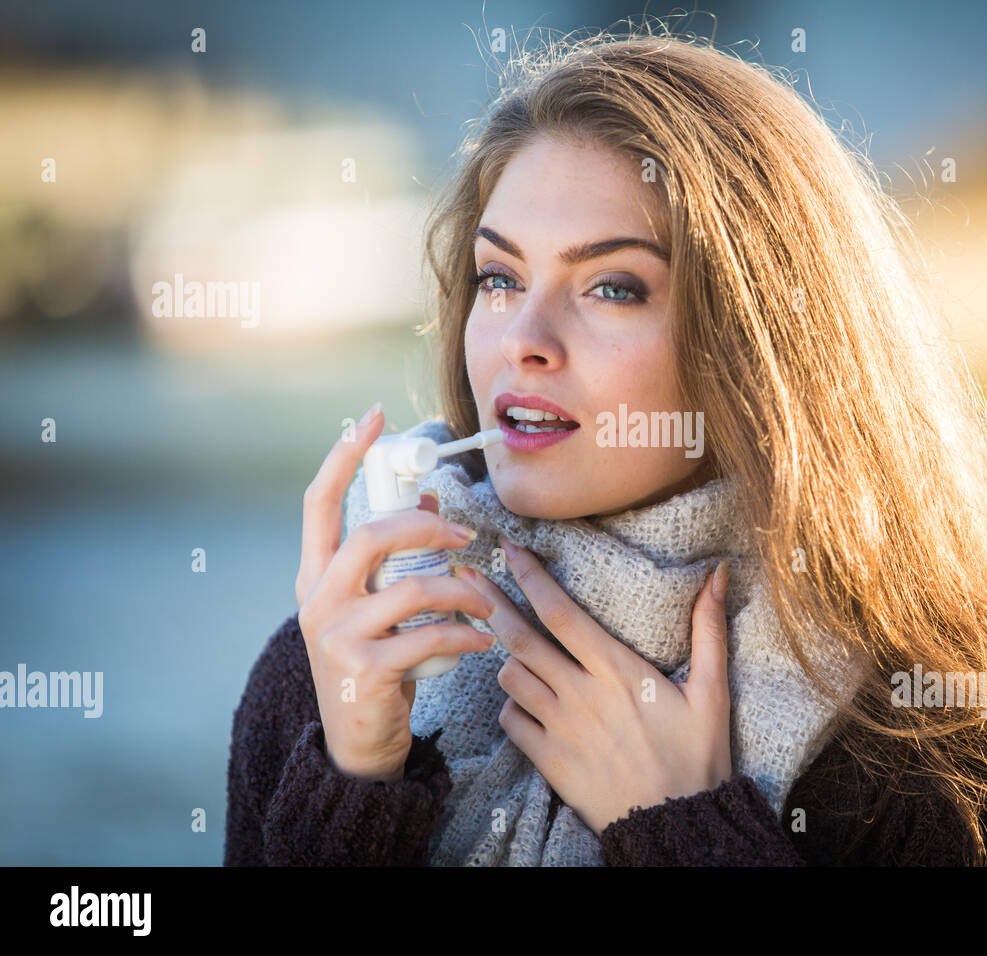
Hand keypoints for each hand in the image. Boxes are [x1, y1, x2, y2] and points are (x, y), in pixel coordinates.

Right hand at [294, 402, 497, 783]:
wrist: (357, 744)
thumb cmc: (375, 663)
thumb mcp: (376, 606)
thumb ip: (393, 558)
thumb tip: (424, 498)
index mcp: (315, 576)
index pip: (318, 502)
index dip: (343, 456)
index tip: (371, 418)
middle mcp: (317, 600)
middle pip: (372, 535)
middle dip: (428, 527)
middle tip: (466, 536)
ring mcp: (336, 635)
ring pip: (413, 588)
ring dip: (463, 590)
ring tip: (487, 604)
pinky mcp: (366, 670)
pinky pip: (431, 637)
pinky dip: (467, 636)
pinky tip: (483, 641)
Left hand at [459, 535, 732, 833]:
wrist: (676, 825)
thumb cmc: (698, 757)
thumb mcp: (713, 691)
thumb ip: (708, 629)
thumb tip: (718, 574)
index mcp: (618, 671)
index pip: (561, 613)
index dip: (529, 576)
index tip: (508, 547)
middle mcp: (582, 695)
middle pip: (520, 638)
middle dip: (489, 601)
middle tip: (467, 575)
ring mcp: (561, 729)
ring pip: (510, 678)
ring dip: (505, 656)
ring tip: (506, 644)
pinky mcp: (549, 762)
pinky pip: (510, 722)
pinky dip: (511, 705)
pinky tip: (524, 700)